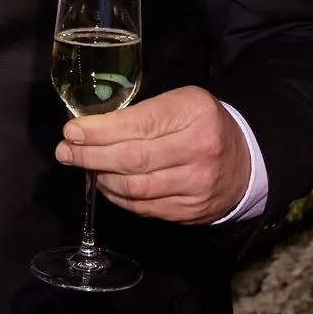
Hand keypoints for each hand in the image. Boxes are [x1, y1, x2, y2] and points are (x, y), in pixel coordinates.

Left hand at [54, 85, 250, 223]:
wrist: (246, 159)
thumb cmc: (202, 123)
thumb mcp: (180, 102)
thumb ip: (142, 112)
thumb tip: (91, 126)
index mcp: (194, 114)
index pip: (137, 124)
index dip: (99, 131)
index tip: (72, 131)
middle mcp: (198, 151)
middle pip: (132, 159)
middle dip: (90, 156)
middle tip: (66, 152)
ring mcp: (196, 185)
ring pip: (135, 187)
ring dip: (101, 178)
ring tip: (84, 167)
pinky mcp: (191, 211)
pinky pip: (145, 207)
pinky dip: (119, 197)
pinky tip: (106, 184)